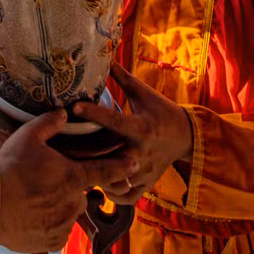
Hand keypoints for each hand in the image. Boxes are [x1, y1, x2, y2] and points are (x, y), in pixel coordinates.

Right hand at [0, 109, 137, 253]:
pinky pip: (57, 232)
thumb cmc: (8, 169)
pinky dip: (49, 226)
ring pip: (68, 214)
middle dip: (66, 189)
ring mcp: (64, 224)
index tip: (134, 163)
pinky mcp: (53, 241)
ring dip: (57, 208)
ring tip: (32, 201)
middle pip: (78, 193)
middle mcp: (73, 202)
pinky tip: (31, 216)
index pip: (104, 170)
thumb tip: (63, 112)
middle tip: (41, 185)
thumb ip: (48, 123)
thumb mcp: (26, 137)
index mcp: (71, 176)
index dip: (120, 166)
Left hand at [72, 63, 193, 204]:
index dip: (94, 113)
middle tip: (67, 149)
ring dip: (99, 177)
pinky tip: (102, 185)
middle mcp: (141, 151)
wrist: (187, 136)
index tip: (74, 106)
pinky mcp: (147, 184)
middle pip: (111, 158)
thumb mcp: (144, 93)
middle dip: (90, 155)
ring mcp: (144, 171)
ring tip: (80, 169)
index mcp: (141, 128)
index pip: (114, 120)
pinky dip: (113, 194)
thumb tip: (105, 56)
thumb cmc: (161, 111)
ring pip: (117, 181)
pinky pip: (126, 196)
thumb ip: (123, 78)